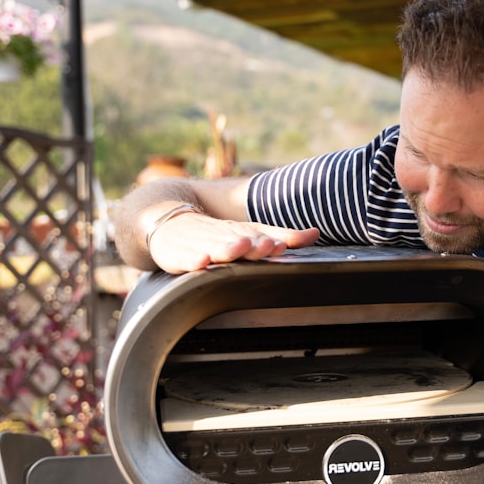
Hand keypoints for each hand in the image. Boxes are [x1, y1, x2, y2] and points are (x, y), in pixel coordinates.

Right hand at [148, 211, 318, 273]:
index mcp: (241, 231)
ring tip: (240, 248)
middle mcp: (223, 236)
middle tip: (268, 246)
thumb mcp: (249, 232)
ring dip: (228, 247)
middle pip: (240, 239)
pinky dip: (193, 259)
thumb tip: (316, 233)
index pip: (259, 234)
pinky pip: (185, 257)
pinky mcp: (178, 254)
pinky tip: (201, 261)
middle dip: (254, 243)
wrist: (168, 222)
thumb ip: (282, 235)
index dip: (271, 239)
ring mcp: (200, 243)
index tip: (282, 245)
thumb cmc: (218, 233)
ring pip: (215, 245)